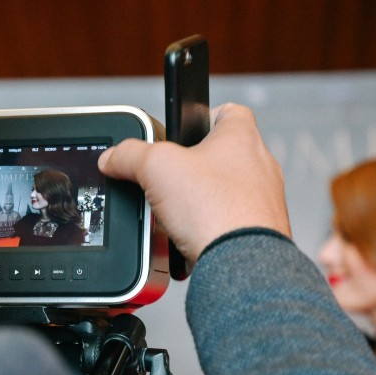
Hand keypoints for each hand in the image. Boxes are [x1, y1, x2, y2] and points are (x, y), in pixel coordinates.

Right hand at [98, 103, 290, 263]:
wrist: (240, 263)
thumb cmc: (217, 210)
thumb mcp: (156, 167)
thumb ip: (130, 155)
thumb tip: (113, 157)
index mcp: (242, 137)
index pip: (227, 111)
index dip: (202, 116)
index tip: (184, 130)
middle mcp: (260, 166)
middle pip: (220, 156)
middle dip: (191, 168)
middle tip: (168, 178)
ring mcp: (262, 201)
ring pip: (222, 193)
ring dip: (199, 201)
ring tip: (175, 213)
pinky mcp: (259, 232)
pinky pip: (227, 223)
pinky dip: (208, 228)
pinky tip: (190, 237)